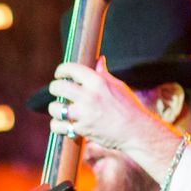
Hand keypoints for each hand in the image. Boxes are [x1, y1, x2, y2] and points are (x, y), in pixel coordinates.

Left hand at [46, 57, 179, 165]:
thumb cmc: (128, 107)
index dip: (61, 70)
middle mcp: (89, 96)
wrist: (136, 131)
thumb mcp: (118, 86)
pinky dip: (57, 126)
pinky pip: (58, 126)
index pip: (70, 69)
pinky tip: (63, 124)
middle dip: (54, 88)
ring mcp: (84, 113)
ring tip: (62, 110)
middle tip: (58, 91)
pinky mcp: (81, 129)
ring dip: (55, 108)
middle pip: (57, 87)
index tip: (60, 74)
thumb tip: (99, 59)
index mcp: (97, 81)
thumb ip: (103, 74)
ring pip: (54, 108)